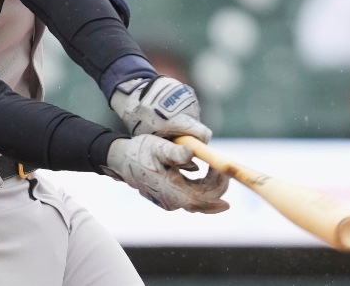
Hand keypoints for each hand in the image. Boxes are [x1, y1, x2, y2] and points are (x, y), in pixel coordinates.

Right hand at [103, 135, 228, 212]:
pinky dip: (200, 185)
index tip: (227, 175)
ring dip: (209, 185)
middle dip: (216, 185)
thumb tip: (192, 154)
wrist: (122, 159)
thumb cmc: (140, 152)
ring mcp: (170, 201)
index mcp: (170, 192)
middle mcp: (171, 201)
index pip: (201, 201)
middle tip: (221, 166)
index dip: (218, 192)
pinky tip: (201, 170)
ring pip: (198, 199)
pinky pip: (191, 195)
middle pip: (203, 201)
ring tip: (211, 166)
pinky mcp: (169, 197)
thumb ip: (175, 152)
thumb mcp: (158, 147)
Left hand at [110, 75, 211, 141]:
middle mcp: (187, 107)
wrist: (133, 94)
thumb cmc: (141, 120)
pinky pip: (187, 103)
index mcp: (180, 121)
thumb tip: (187, 155)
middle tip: (174, 131)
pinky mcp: (184, 88)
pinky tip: (167, 108)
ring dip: (184, 118)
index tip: (193, 145)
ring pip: (192, 113)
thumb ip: (172, 145)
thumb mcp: (155, 137)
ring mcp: (186, 95)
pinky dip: (181, 107)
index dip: (200, 142)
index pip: (203, 134)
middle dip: (189, 130)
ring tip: (168, 118)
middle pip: (197, 124)